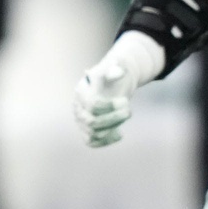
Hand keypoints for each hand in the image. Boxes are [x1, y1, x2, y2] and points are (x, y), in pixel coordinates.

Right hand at [73, 31, 164, 147]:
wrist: (115, 83)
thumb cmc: (115, 73)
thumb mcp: (117, 66)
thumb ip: (116, 67)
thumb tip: (118, 72)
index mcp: (81, 91)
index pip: (92, 105)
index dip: (110, 106)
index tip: (125, 102)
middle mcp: (78, 107)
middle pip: (91, 122)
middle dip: (113, 118)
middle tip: (129, 110)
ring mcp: (80, 120)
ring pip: (93, 134)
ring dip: (113, 127)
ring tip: (126, 115)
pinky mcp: (86, 131)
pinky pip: (91, 142)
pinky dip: (106, 141)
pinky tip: (120, 133)